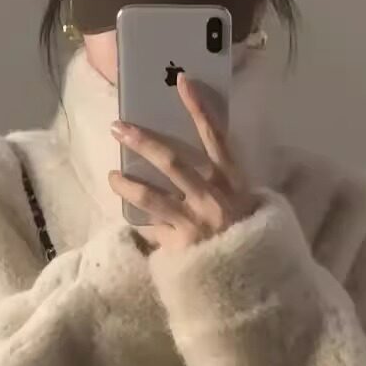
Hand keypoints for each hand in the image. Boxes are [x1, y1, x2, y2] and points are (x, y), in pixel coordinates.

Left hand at [108, 73, 258, 251]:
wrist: (253, 284)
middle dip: (143, 142)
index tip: (182, 81)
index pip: (216, 138)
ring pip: (150, 196)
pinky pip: (153, 228)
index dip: (199, 109)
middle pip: (172, 162)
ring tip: (111, 176)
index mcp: (233, 183)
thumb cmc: (248, 239)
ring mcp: (195, 223)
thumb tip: (193, 169)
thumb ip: (222, 187)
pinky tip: (131, 219)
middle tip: (118, 127)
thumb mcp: (246, 207)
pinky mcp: (180, 246)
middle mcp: (214, 198)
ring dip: (126, 183)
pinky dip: (142, 223)